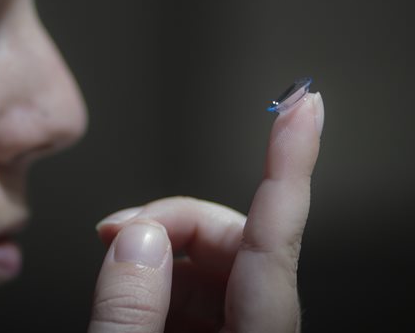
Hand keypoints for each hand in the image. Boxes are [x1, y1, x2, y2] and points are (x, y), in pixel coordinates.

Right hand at [87, 91, 323, 332]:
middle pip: (234, 242)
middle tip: (114, 233)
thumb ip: (130, 308)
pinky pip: (203, 291)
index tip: (302, 106)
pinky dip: (162, 279)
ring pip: (216, 262)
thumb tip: (138, 238)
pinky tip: (128, 295)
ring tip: (112, 270)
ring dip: (161, 253)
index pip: (277, 237)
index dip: (290, 161)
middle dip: (172, 222)